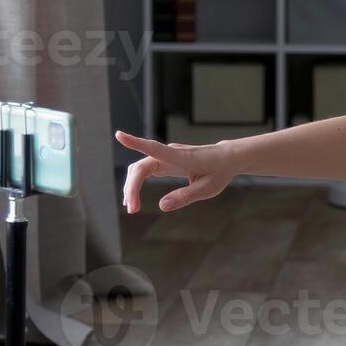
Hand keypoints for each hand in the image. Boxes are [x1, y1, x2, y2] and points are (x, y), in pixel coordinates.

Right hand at [114, 131, 236, 212]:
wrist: (226, 158)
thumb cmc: (219, 172)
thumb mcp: (207, 189)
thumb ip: (185, 197)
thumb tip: (161, 206)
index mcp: (182, 157)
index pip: (155, 148)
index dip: (136, 142)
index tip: (119, 135)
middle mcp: (170, 153)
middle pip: (140, 167)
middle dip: (131, 187)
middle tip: (132, 210)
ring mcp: (165, 156)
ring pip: (139, 169)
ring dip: (131, 187)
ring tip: (132, 208)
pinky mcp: (164, 161)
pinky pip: (144, 171)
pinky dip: (136, 184)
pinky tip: (133, 199)